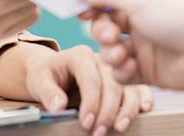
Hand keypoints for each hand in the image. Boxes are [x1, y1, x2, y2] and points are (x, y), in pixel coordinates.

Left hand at [21, 46, 152, 135]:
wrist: (52, 73)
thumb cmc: (46, 75)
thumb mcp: (39, 80)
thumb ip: (48, 92)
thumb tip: (59, 106)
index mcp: (80, 55)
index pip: (90, 78)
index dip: (90, 102)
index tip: (86, 122)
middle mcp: (101, 60)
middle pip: (112, 84)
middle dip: (107, 111)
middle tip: (98, 132)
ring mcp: (114, 70)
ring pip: (128, 86)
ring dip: (126, 109)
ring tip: (119, 127)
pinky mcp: (123, 81)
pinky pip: (138, 87)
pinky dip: (143, 98)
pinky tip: (144, 110)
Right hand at [77, 0, 183, 90]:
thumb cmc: (179, 20)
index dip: (88, 4)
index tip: (76, 11)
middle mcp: (139, 19)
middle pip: (103, 24)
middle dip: (101, 31)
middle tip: (109, 35)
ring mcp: (142, 44)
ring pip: (108, 49)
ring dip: (110, 52)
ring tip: (121, 54)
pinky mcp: (144, 69)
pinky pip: (120, 71)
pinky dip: (121, 70)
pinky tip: (131, 67)